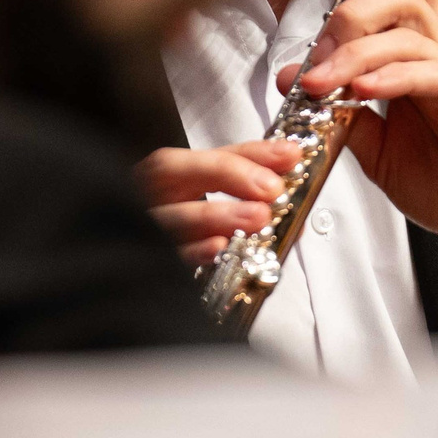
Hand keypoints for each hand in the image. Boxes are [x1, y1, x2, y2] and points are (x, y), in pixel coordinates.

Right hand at [138, 140, 308, 265]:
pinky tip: (219, 247)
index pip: (206, 153)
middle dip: (228, 174)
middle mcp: (148, 197)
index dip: (250, 153)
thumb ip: (251, 195)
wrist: (141, 285)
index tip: (289, 155)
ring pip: (170, 215)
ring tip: (258, 218)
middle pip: (172, 171)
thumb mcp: (219, 211)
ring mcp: (141, 228)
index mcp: (169, 179)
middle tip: (272, 188)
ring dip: (217, 214)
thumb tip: (297, 196)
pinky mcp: (145, 260)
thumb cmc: (191, 236)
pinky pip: (164, 254)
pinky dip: (193, 250)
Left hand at [288, 0, 437, 331]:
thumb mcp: (380, 154)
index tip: (308, 58)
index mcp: (416, 58)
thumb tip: (297, 82)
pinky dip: (390, 77)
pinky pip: (432, 71)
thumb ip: (343, 117)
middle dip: (343, 15)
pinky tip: (361, 95)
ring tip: (321, 86)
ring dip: (353, 50)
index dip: (341, 5)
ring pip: (407, 23)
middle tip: (314, 64)